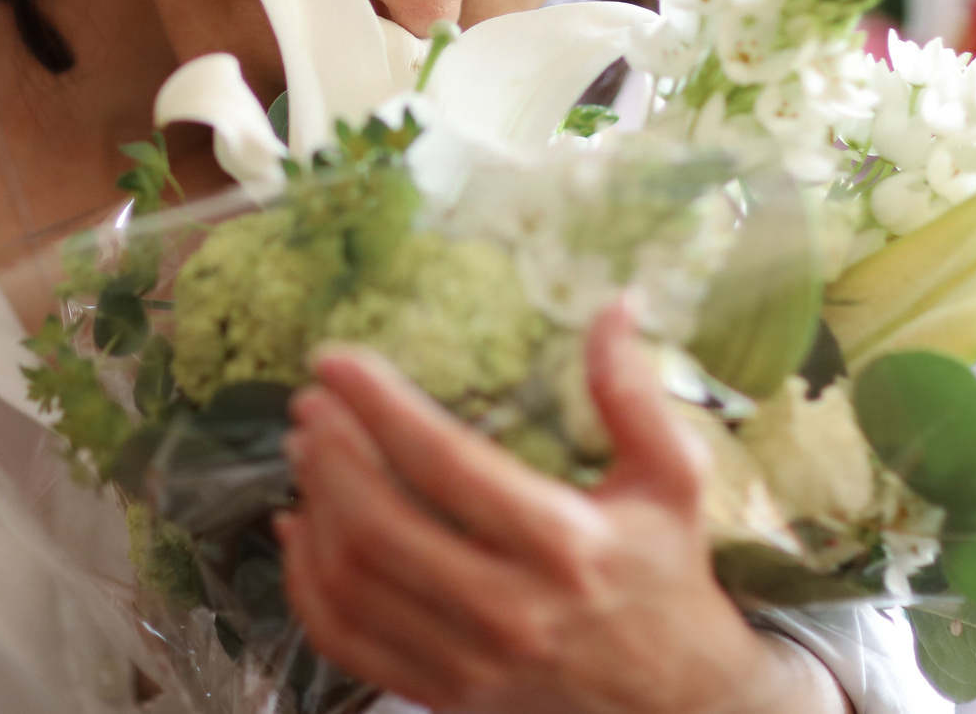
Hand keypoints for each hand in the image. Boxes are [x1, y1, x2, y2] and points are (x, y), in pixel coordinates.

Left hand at [276, 299, 848, 713]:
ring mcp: (470, 662)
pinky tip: (299, 530)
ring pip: (351, 581)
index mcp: (566, 544)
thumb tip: (616, 302)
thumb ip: (634, 392)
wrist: (676, 702)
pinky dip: (305, 583)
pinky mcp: (442, 694)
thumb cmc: (668, 573)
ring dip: (314, 506)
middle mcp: (511, 609)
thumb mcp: (673, 478)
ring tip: (305, 450)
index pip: (445, 461)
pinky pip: (343, 640)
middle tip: (310, 404)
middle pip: (379, 525)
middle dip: (329, 453)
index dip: (378, 402)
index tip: (334, 360)